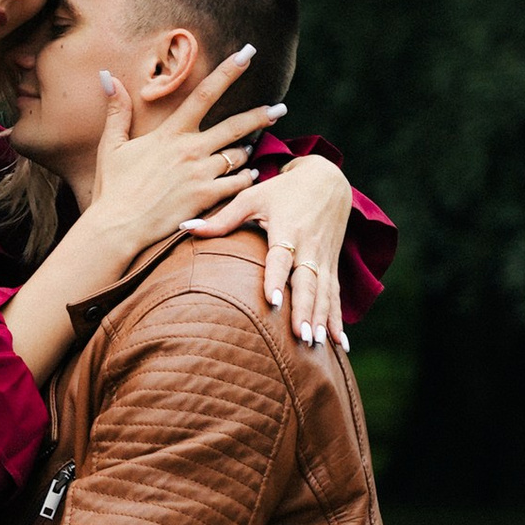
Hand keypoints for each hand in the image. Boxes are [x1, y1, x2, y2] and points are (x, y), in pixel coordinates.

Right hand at [75, 48, 288, 281]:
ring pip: (238, 156)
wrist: (118, 227)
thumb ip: (117, 110)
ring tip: (252, 148)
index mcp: (170, 133)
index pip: (204, 94)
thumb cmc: (113, 187)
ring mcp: (201, 174)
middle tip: (281, 108)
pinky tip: (250, 175)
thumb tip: (108, 76)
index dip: (228, 71)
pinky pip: (237, 183)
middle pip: (236, 126)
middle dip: (262, 114)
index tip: (247, 54)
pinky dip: (246, 177)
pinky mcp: (206, 198)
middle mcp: (191, 150)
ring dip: (247, 151)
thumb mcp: (112, 146)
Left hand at [187, 148, 353, 352]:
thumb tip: (185, 226)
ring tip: (317, 345)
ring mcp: (323, 258)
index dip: (277, 278)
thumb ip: (221, 218)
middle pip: (308, 282)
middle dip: (305, 310)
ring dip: (322, 320)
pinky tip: (339, 345)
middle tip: (300, 336)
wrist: (328, 180)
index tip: (273, 301)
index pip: (281, 258)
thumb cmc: (283, 190)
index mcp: (288, 230)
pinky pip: (335, 295)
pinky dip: (337, 320)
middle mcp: (309, 247)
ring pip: (325, 293)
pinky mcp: (332, 265)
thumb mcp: (253, 197)